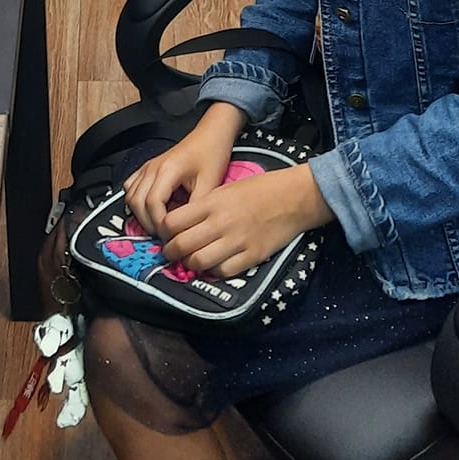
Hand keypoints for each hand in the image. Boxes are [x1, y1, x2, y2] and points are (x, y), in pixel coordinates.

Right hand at [124, 105, 244, 236]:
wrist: (210, 135)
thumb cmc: (211, 154)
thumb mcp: (210, 184)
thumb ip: (196, 208)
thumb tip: (187, 230)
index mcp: (167, 170)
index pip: (152, 203)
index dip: (158, 223)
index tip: (170, 235)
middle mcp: (152, 168)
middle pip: (136, 202)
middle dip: (148, 223)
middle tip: (164, 235)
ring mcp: (147, 167)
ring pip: (130, 196)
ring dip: (141, 214)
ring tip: (159, 225)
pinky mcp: (147, 169)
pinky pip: (131, 187)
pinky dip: (136, 202)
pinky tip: (151, 209)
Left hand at [160, 163, 332, 278]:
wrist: (294, 197)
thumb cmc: (259, 189)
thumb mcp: (225, 188)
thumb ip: (203, 206)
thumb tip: (180, 225)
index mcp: (211, 202)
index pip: (172, 222)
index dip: (164, 231)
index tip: (165, 234)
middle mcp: (221, 223)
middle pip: (181, 245)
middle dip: (171, 252)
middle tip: (172, 253)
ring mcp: (237, 241)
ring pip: (199, 262)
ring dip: (190, 264)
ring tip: (191, 261)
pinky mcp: (252, 256)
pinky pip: (223, 271)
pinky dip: (214, 271)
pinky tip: (214, 265)